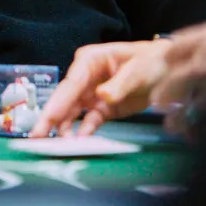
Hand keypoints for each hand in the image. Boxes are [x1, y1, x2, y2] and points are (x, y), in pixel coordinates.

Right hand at [29, 40, 170, 137]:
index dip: (58, 101)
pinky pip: (88, 122)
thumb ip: (120, 84)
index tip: (49, 118)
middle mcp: (85, 77)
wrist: (168, 71)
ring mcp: (92, 94)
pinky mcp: (101, 109)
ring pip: (72, 113)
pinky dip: (83, 133)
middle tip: (36, 136)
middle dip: (50, 117)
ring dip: (64, 129)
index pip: (71, 83)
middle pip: (65, 99)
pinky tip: (77, 143)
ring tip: (56, 145)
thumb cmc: (152, 61)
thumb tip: (103, 95)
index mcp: (90, 60)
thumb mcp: (138, 70)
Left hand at [150, 0, 205, 136]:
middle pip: (173, 79)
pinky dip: (201, 134)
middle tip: (160, 101)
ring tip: (174, 126)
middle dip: (166, 90)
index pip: (178, 45)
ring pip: (186, 107)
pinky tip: (199, 140)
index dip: (171, 54)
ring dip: (179, 117)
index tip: (167, 61)